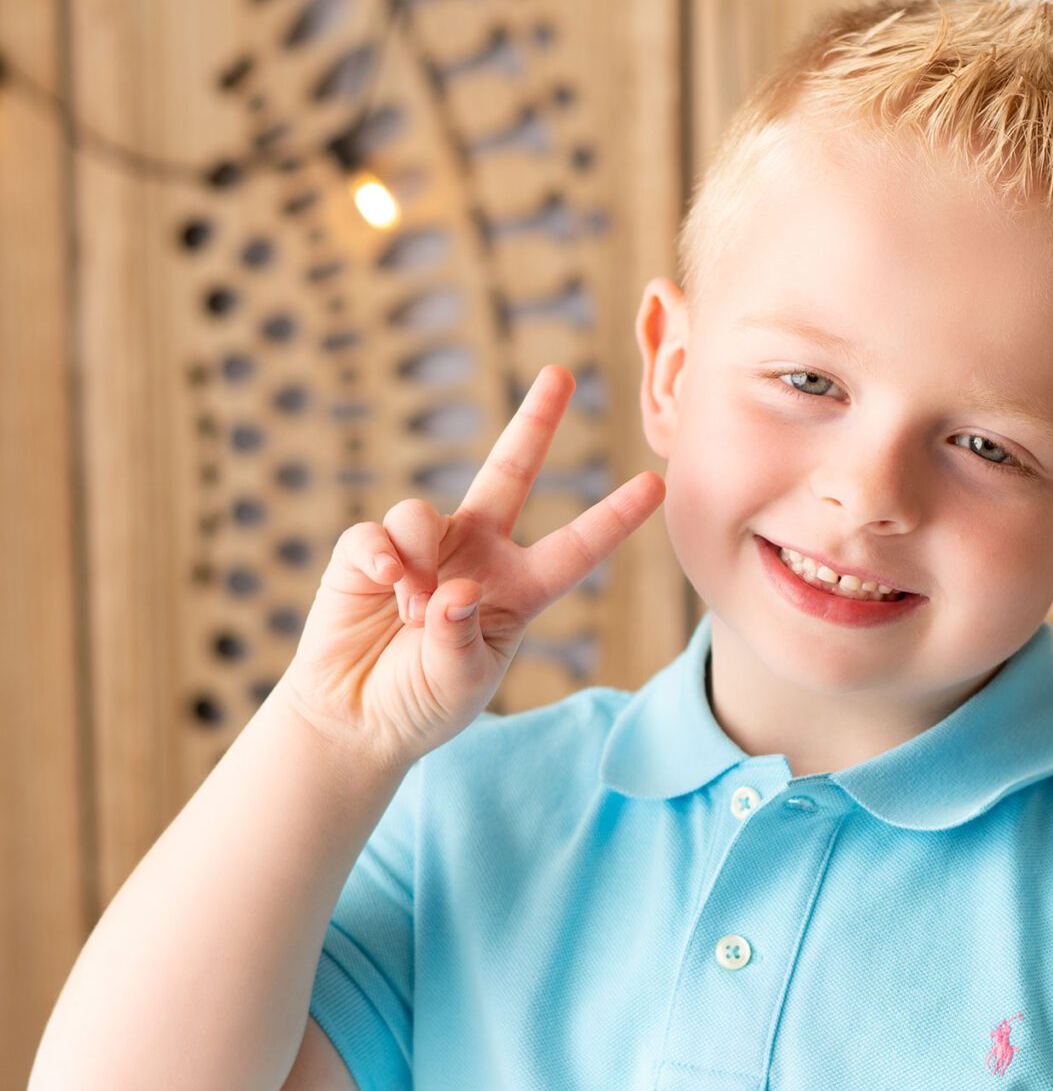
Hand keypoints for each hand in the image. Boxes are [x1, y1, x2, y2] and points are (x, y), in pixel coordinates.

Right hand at [278, 365, 665, 769]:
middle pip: (510, 472)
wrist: (357, 718)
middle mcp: (476, 555)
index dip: (613, 517)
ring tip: (411, 615)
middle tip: (561, 372)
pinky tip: (382, 586)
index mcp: (518, 589)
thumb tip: (454, 589)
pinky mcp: (367, 552)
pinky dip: (379, 557)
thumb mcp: (461, 682)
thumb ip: (462, 637)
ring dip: (419, 566)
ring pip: (424, 513)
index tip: (657, 485)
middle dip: (534, 421)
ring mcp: (424, 548)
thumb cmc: (423, 704)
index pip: (576, 548)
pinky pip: (377, 533)